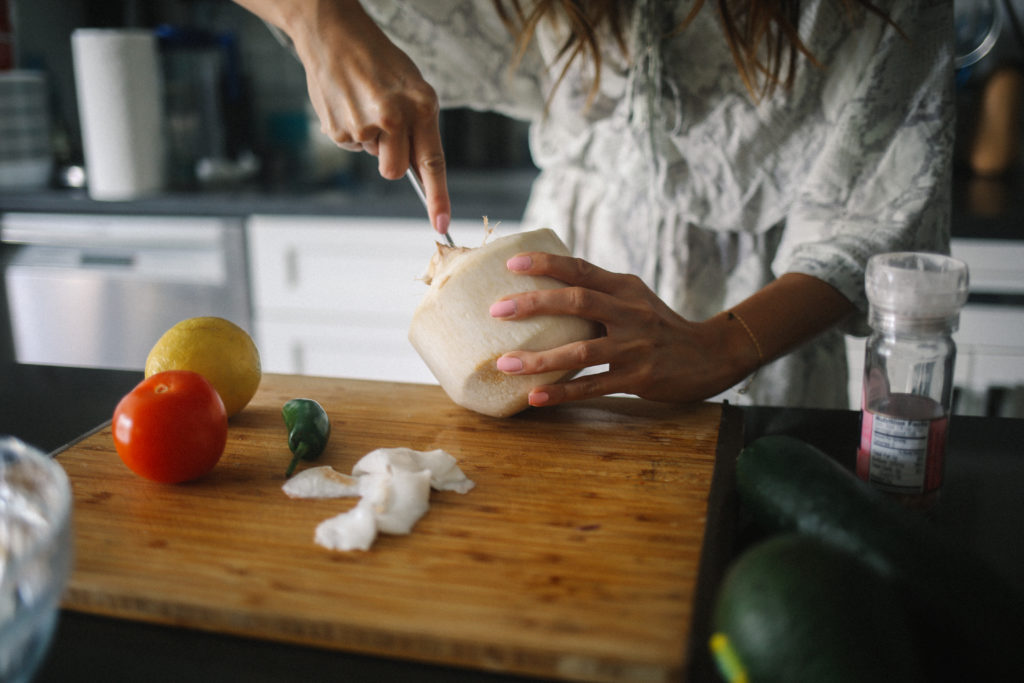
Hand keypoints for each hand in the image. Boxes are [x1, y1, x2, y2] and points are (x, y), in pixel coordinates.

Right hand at [284, 0, 450, 234]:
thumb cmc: (380, 62)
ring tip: (365, 104)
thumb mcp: (413, 87)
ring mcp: (363, 126)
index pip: (433, 162)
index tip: (441, 224)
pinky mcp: (338, 130)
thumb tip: (418, 172)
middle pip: (395, 171)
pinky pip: (351, 145)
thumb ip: (420, 127)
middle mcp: (394, 118)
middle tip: (386, 130)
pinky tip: (348, 102)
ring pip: (372, 157)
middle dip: (391, 161)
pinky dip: (350, 129)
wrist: (334, 33)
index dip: (438, 197)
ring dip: (371, 140)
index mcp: (421, 106)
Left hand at [488, 252, 756, 406]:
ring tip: (505, 363)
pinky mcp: (639, 378)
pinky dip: (563, 391)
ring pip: (580, 351)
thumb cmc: (661, 326)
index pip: (580, 268)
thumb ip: (601, 293)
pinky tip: (536, 396)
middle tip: (497, 310)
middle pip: (577, 302)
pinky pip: (594, 386)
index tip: (511, 264)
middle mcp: (630, 313)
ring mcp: (635, 346)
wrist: (711, 355)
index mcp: (625, 289)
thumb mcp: (636, 299)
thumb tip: (549, 288)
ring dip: (540, 359)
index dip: (545, 264)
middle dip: (533, 304)